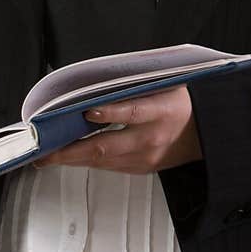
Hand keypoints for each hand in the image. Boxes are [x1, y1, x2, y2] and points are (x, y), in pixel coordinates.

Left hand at [33, 83, 202, 174]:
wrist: (205, 133)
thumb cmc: (181, 101)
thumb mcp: (166, 83)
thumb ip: (135, 85)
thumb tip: (98, 83)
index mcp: (162, 109)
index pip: (132, 111)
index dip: (109, 113)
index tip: (86, 112)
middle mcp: (152, 137)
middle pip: (107, 146)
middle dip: (70, 151)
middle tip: (45, 151)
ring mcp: (146, 157)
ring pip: (103, 161)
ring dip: (73, 159)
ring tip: (47, 156)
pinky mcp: (142, 168)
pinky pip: (109, 166)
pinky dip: (87, 161)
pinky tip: (70, 157)